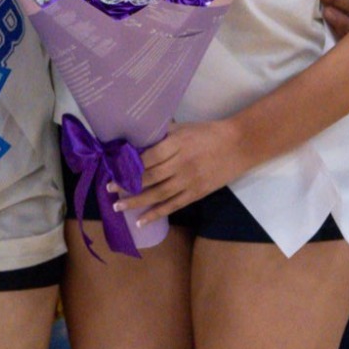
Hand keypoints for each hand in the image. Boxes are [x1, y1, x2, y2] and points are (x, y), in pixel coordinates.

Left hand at [114, 119, 251, 227]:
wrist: (239, 145)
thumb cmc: (208, 132)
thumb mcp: (183, 127)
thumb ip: (161, 132)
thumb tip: (137, 133)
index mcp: (177, 144)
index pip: (148, 158)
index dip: (129, 166)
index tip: (113, 169)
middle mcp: (181, 164)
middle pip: (150, 177)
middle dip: (127, 184)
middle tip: (108, 190)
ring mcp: (189, 181)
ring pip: (158, 194)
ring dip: (136, 202)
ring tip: (118, 207)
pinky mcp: (197, 193)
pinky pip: (173, 205)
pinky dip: (156, 214)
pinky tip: (141, 221)